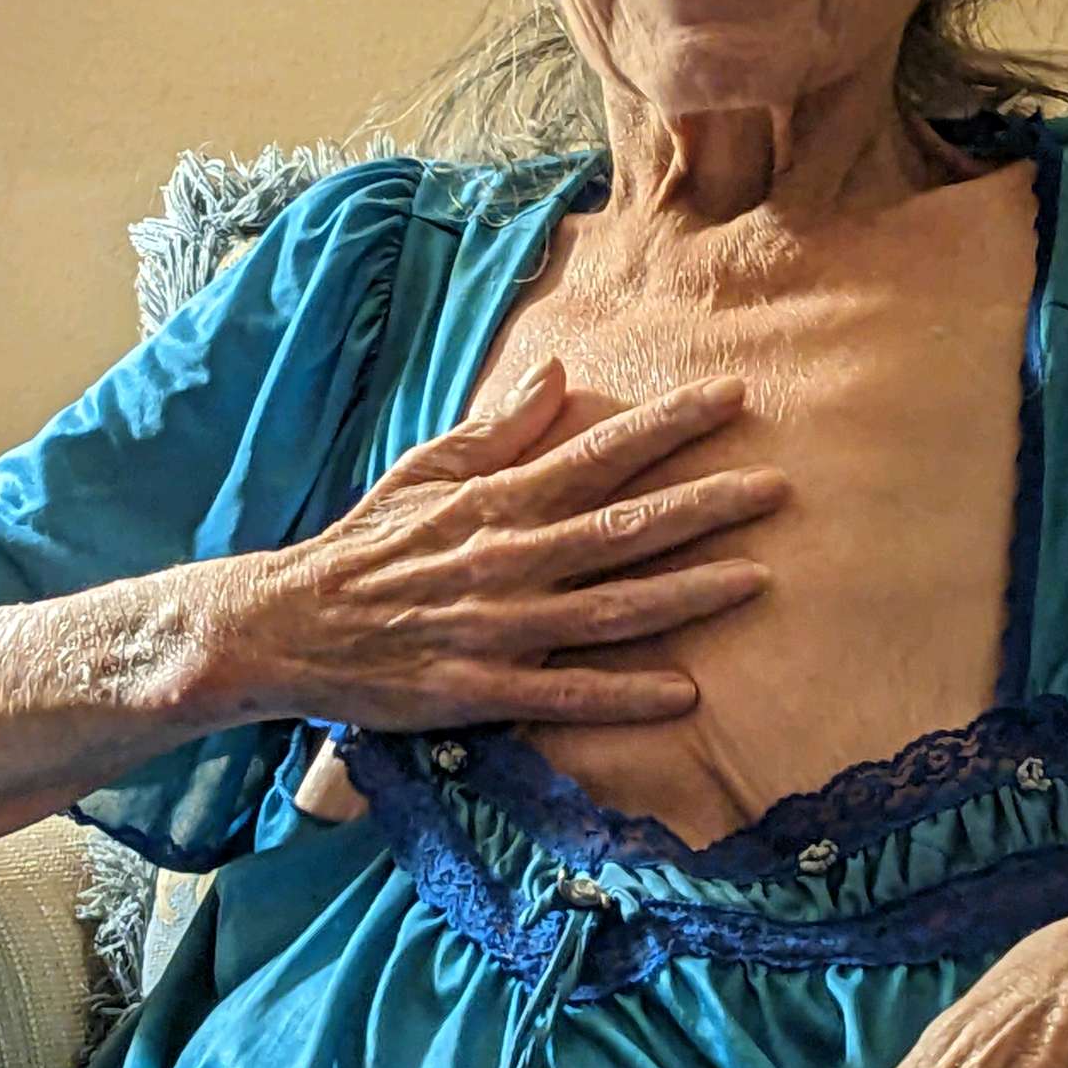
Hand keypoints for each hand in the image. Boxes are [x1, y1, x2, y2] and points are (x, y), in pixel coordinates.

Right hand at [202, 359, 789, 733]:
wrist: (289, 625)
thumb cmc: (367, 544)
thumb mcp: (426, 469)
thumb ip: (497, 427)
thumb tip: (557, 372)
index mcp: (497, 501)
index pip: (599, 452)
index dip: (669, 425)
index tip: (733, 395)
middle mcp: (507, 560)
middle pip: (623, 526)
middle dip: (705, 504)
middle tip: (778, 487)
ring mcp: (498, 628)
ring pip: (610, 609)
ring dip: (686, 593)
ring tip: (757, 578)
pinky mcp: (481, 691)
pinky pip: (565, 695)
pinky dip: (624, 695)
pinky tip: (684, 693)